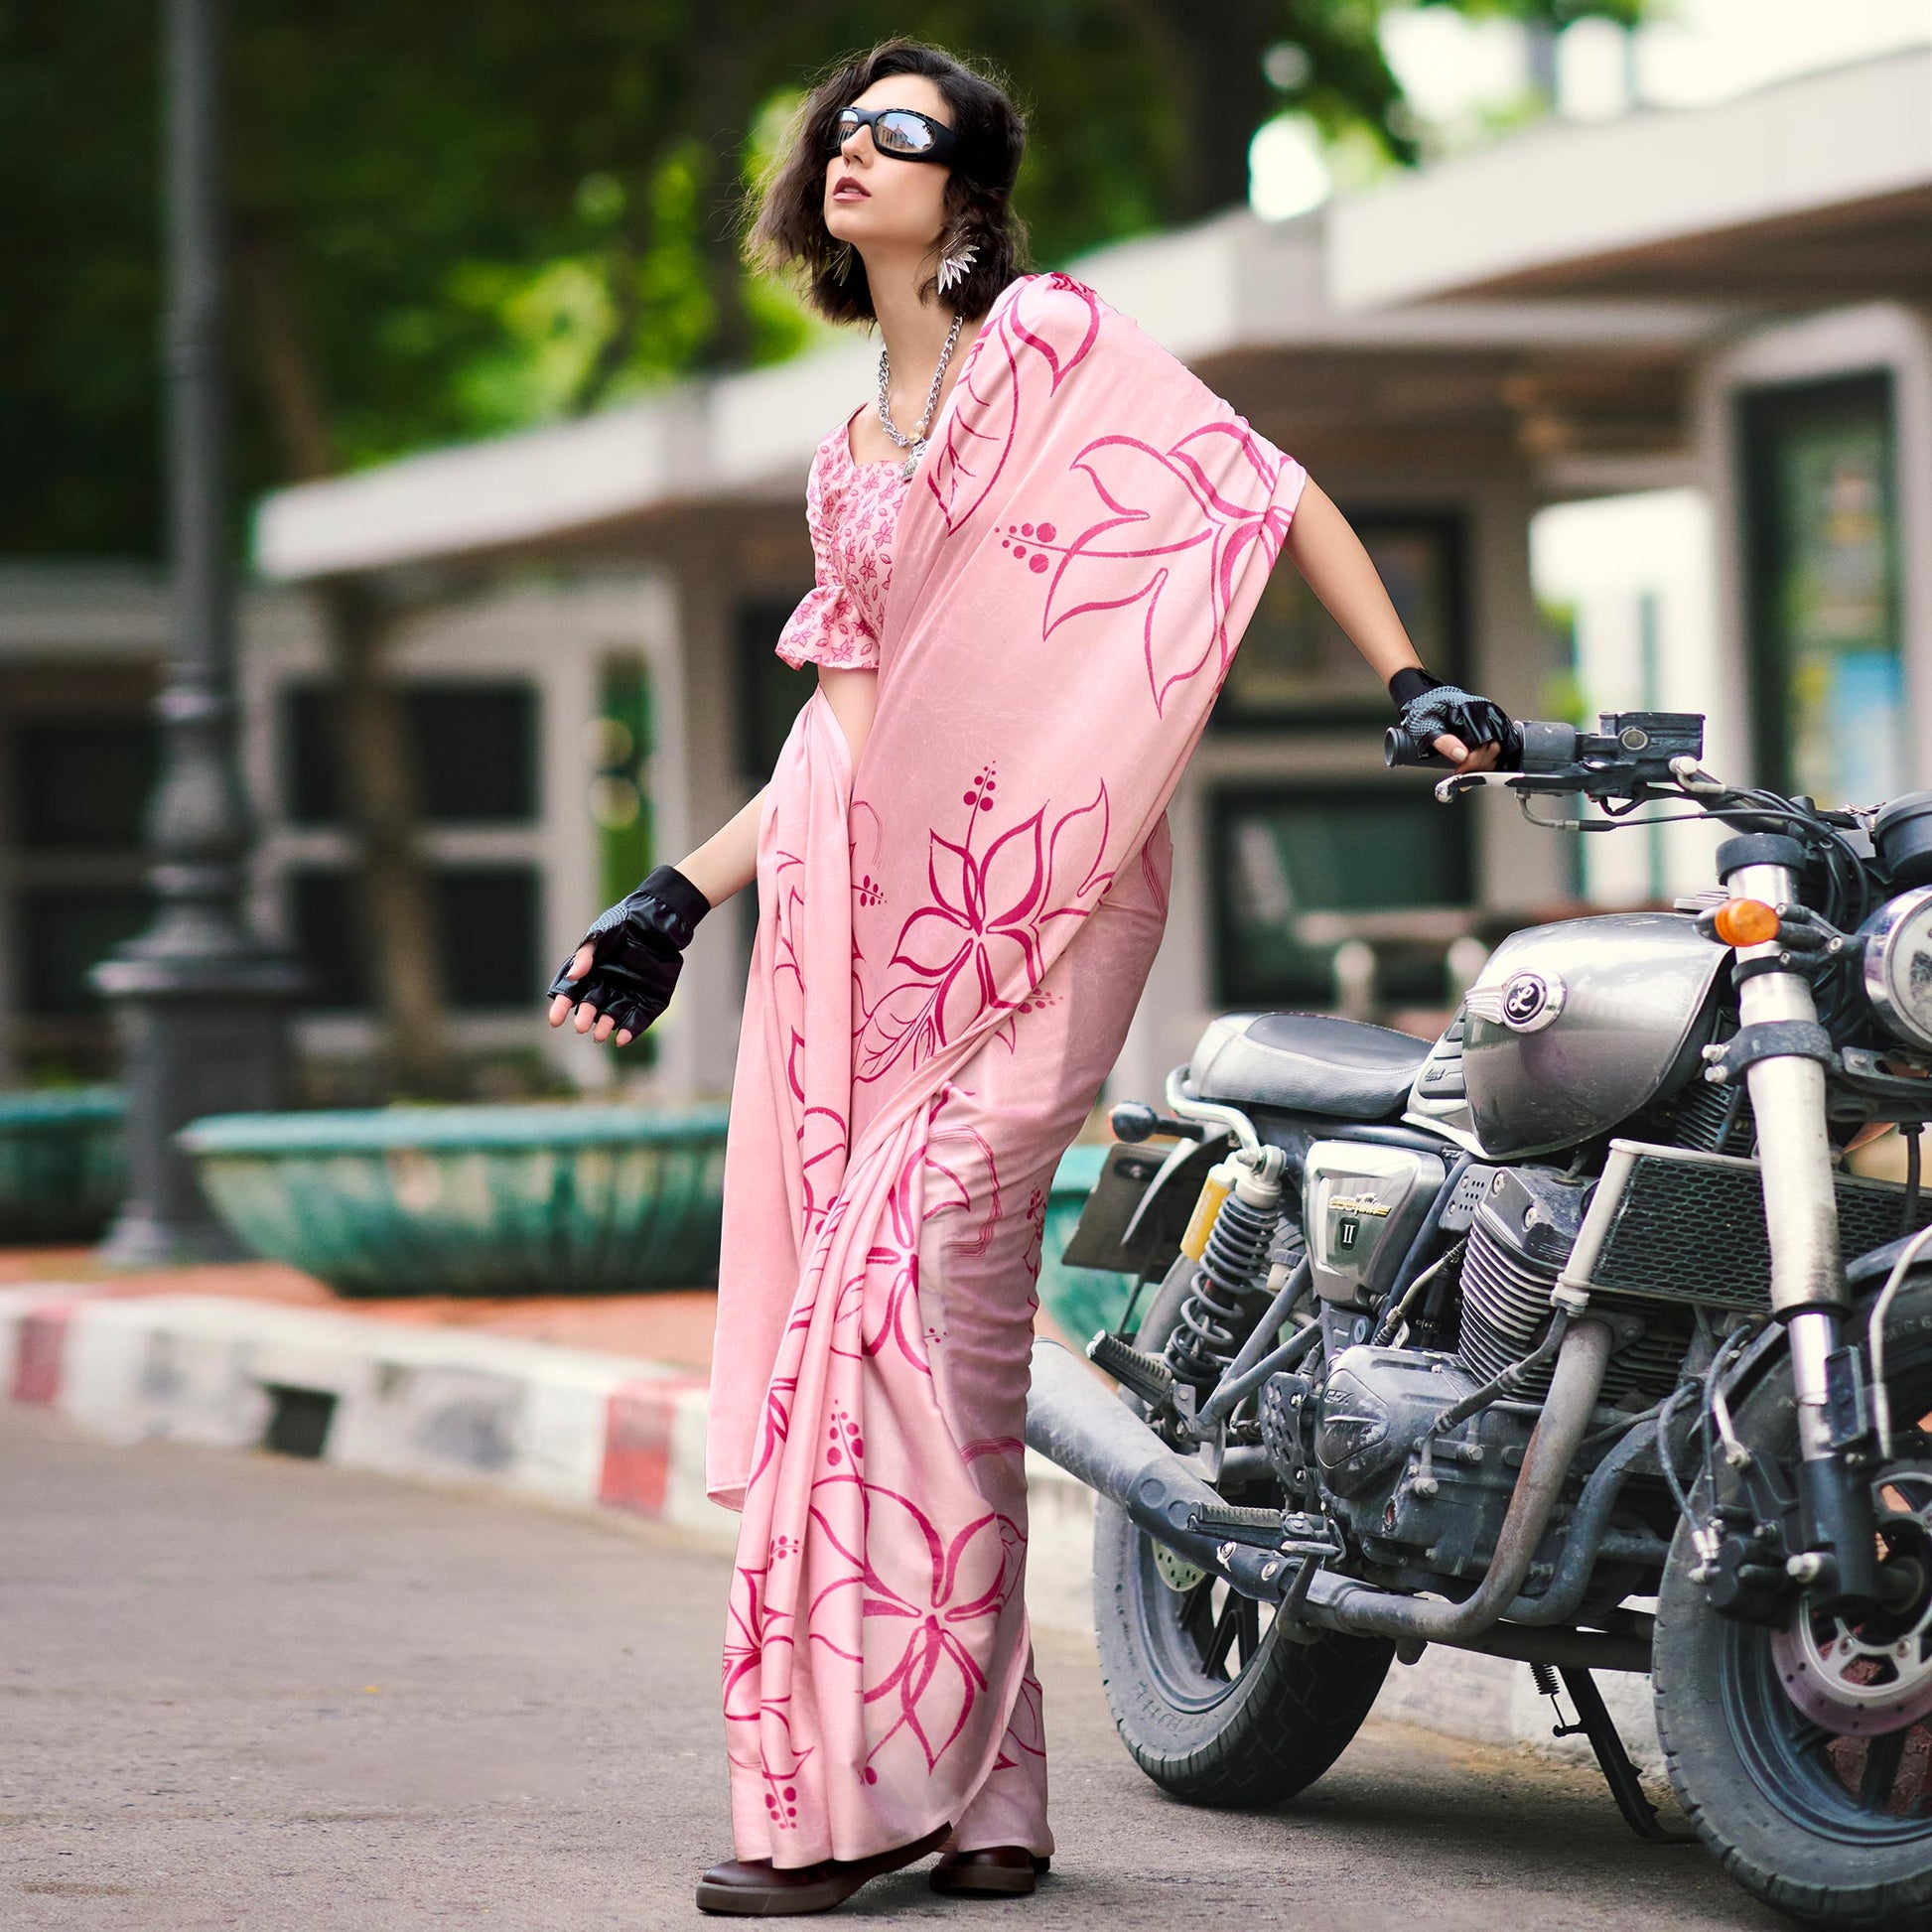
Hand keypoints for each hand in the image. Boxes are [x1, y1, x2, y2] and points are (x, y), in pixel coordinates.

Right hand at [544, 864, 710, 1048]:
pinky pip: (638, 1019)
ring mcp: (626, 996)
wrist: (656, 922)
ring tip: (599, 1034)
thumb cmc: (623, 925)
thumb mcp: (602, 935)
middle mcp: (605, 988)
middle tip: (581, 1026)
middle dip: (585, 1017)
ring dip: (605, 1026)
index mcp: (589, 974)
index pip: (571, 994)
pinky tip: (622, 1039)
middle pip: (591, 1007)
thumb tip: (572, 976)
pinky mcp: (648, 1002)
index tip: (555, 1020)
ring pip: (612, 1017)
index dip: (562, 1007)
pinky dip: (630, 1030)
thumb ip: (587, 955)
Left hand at [1391, 675, 1516, 773]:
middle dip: (1479, 766)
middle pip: (1495, 746)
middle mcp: (1485, 710)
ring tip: (1467, 772)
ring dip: (1485, 764)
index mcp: (1471, 709)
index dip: (1473, 762)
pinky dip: (1489, 758)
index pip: (1485, 743)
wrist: (1421, 697)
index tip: (1459, 773)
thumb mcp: (1425, 727)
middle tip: (1462, 776)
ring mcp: (1489, 715)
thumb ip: (1443, 741)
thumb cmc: (1422, 711)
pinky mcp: (1489, 722)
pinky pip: (1498, 743)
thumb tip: (1462, 755)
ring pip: (1500, 747)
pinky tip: (1476, 765)